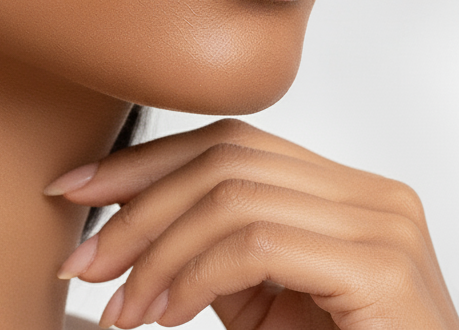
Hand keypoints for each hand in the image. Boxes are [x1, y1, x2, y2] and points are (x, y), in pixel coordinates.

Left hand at [46, 119, 458, 329]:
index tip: (77, 186)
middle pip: (223, 159)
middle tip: (84, 259)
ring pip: (230, 197)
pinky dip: (193, 276)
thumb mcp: (259, 298)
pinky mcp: (381, 265)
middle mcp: (370, 193)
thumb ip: (211, 247)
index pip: (227, 144)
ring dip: (157, 252)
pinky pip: (256, 244)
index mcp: (343, 189)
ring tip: (121, 307)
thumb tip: (122, 217)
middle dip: (137, 205)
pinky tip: (164, 314)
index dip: (144, 162)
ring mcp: (381, 223)